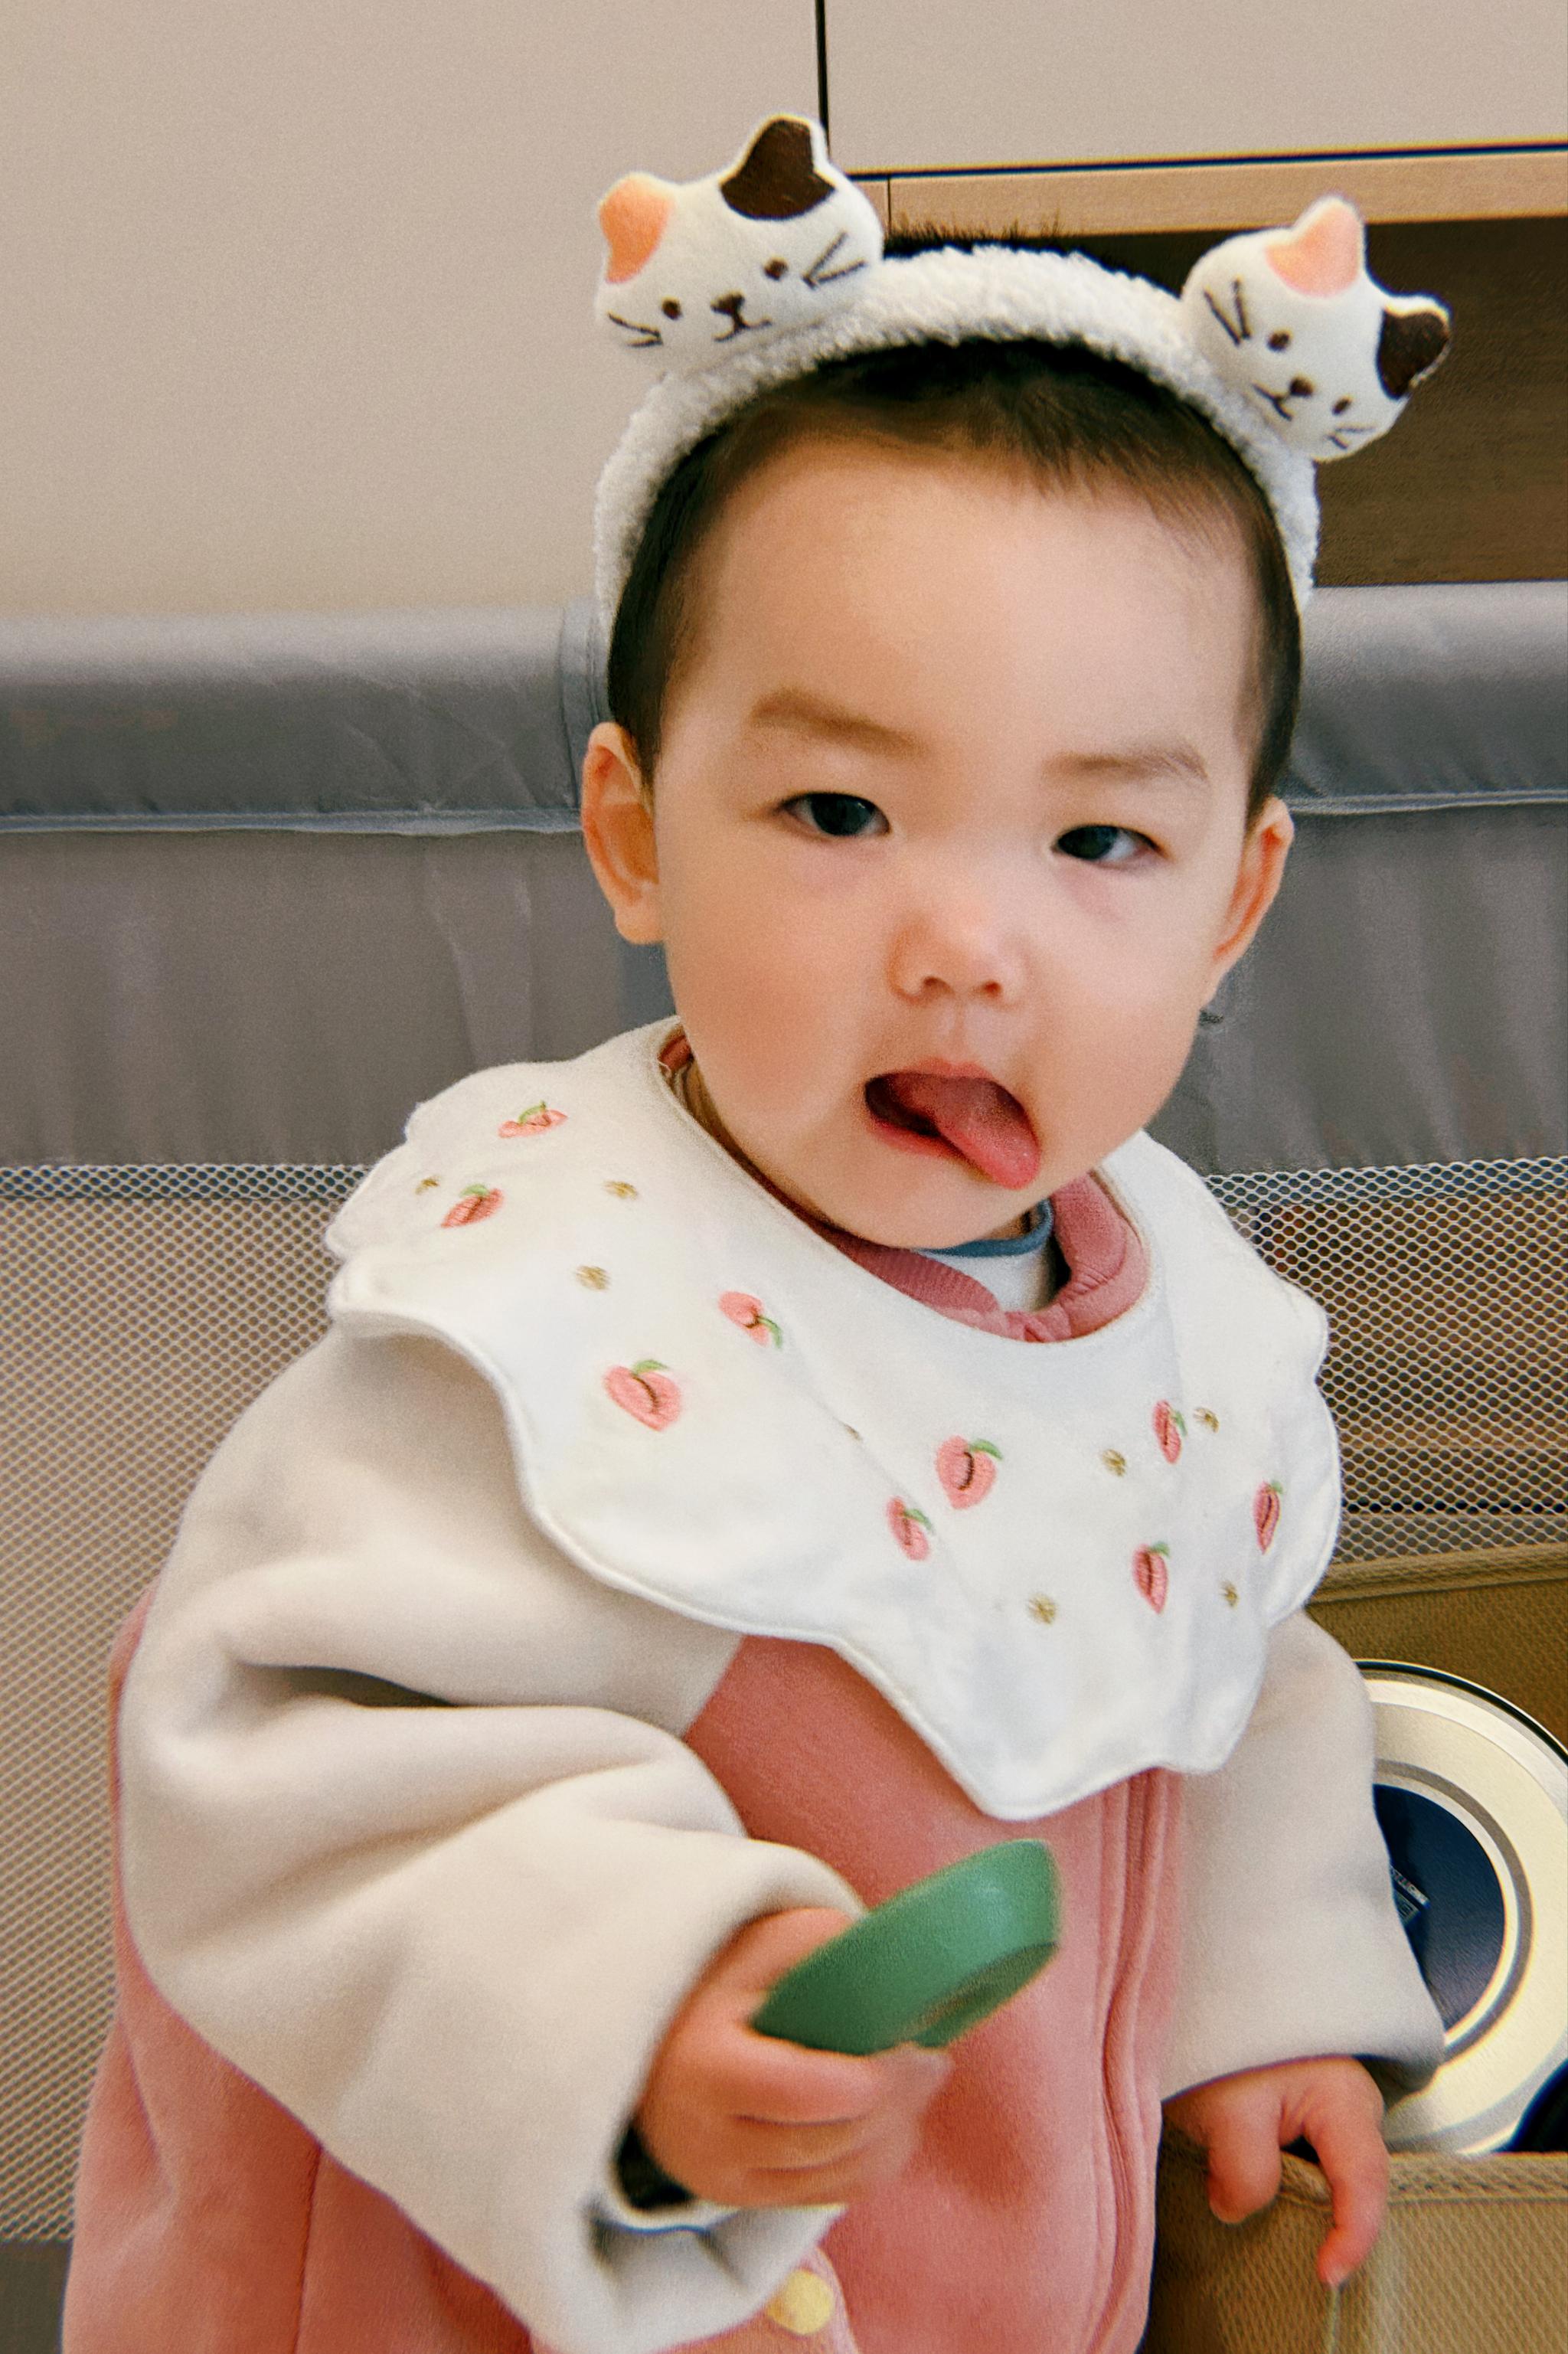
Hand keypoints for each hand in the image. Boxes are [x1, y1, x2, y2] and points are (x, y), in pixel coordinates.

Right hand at [635, 1907, 951, 2207]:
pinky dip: (875, 2161)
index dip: (867, 2080)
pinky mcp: (746, 2199)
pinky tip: (896, 2120)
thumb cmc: (716, 1983)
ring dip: (895, 2133)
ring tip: (920, 2083)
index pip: (799, 2093)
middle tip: (932, 2060)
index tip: (910, 2046)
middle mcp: (711, 2137)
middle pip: (829, 2138)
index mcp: (706, 2067)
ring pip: (837, 2175)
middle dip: (896, 2102)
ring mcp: (726, 2178)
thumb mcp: (756, 1945)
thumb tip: (893, 1960)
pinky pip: (830, 2196)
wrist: (652, 2043)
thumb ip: (820, 1945)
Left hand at [1164, 2055, 1387, 2288]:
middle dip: (1322, 2223)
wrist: (1200, 1987)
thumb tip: (1236, 2211)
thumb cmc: (1223, 2033)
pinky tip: (1238, 2186)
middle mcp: (1346, 2105)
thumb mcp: (1229, 2108)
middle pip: (1349, 2185)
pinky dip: (1271, 2181)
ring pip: (1317, 2175)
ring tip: (1252, 2213)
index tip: (1326, 2275)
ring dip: (1286, 2198)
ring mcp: (1321, 2108)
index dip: (1353, 2236)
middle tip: (1290, 2257)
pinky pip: (1295, 2162)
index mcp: (1344, 2100)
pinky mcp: (1290, 2112)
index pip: (1365, 2181)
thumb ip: (1245, 2172)